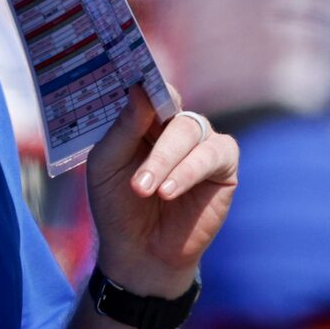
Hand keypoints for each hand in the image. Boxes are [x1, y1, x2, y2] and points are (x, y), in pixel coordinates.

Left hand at [85, 90, 236, 298]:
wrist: (139, 253)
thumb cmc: (117, 207)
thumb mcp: (105, 166)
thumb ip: (123, 129)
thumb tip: (140, 89)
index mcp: (146, 119)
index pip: (151, 88)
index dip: (146, 78)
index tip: (136, 75)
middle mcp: (176, 125)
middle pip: (172, 109)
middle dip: (154, 146)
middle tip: (136, 182)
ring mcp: (201, 144)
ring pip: (191, 131)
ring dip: (167, 162)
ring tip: (148, 192)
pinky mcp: (223, 167)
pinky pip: (213, 155)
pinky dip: (190, 171)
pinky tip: (170, 192)